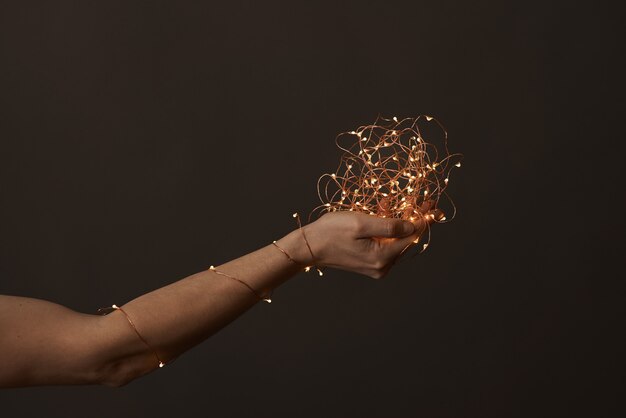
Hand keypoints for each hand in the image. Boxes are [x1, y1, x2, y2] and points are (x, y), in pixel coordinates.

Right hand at [278, 205, 439, 278]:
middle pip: (407, 239)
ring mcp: (376, 266)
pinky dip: (388, 228)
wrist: (309, 246)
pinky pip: (386, 243)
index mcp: (382, 258)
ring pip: (397, 240)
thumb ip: (389, 225)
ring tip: (402, 202)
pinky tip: (386, 211)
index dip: (424, 219)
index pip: (412, 236)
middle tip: (424, 201)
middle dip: (414, 219)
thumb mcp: (361, 223)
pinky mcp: (370, 263)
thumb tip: (413, 226)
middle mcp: (382, 266)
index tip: (433, 205)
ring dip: (400, 222)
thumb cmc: (331, 232)